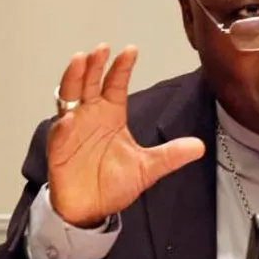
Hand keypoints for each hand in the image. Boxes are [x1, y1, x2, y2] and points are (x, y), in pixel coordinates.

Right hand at [47, 43, 204, 227]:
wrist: (91, 208)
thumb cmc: (113, 184)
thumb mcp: (148, 167)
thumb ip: (171, 155)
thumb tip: (199, 147)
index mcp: (111, 115)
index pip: (116, 84)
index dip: (122, 67)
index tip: (131, 50)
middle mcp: (90, 116)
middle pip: (91, 83)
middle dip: (95, 65)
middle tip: (102, 49)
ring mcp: (72, 129)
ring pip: (70, 97)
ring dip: (74, 80)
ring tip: (80, 62)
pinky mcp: (58, 148)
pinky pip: (59, 133)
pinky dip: (63, 124)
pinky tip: (68, 117)